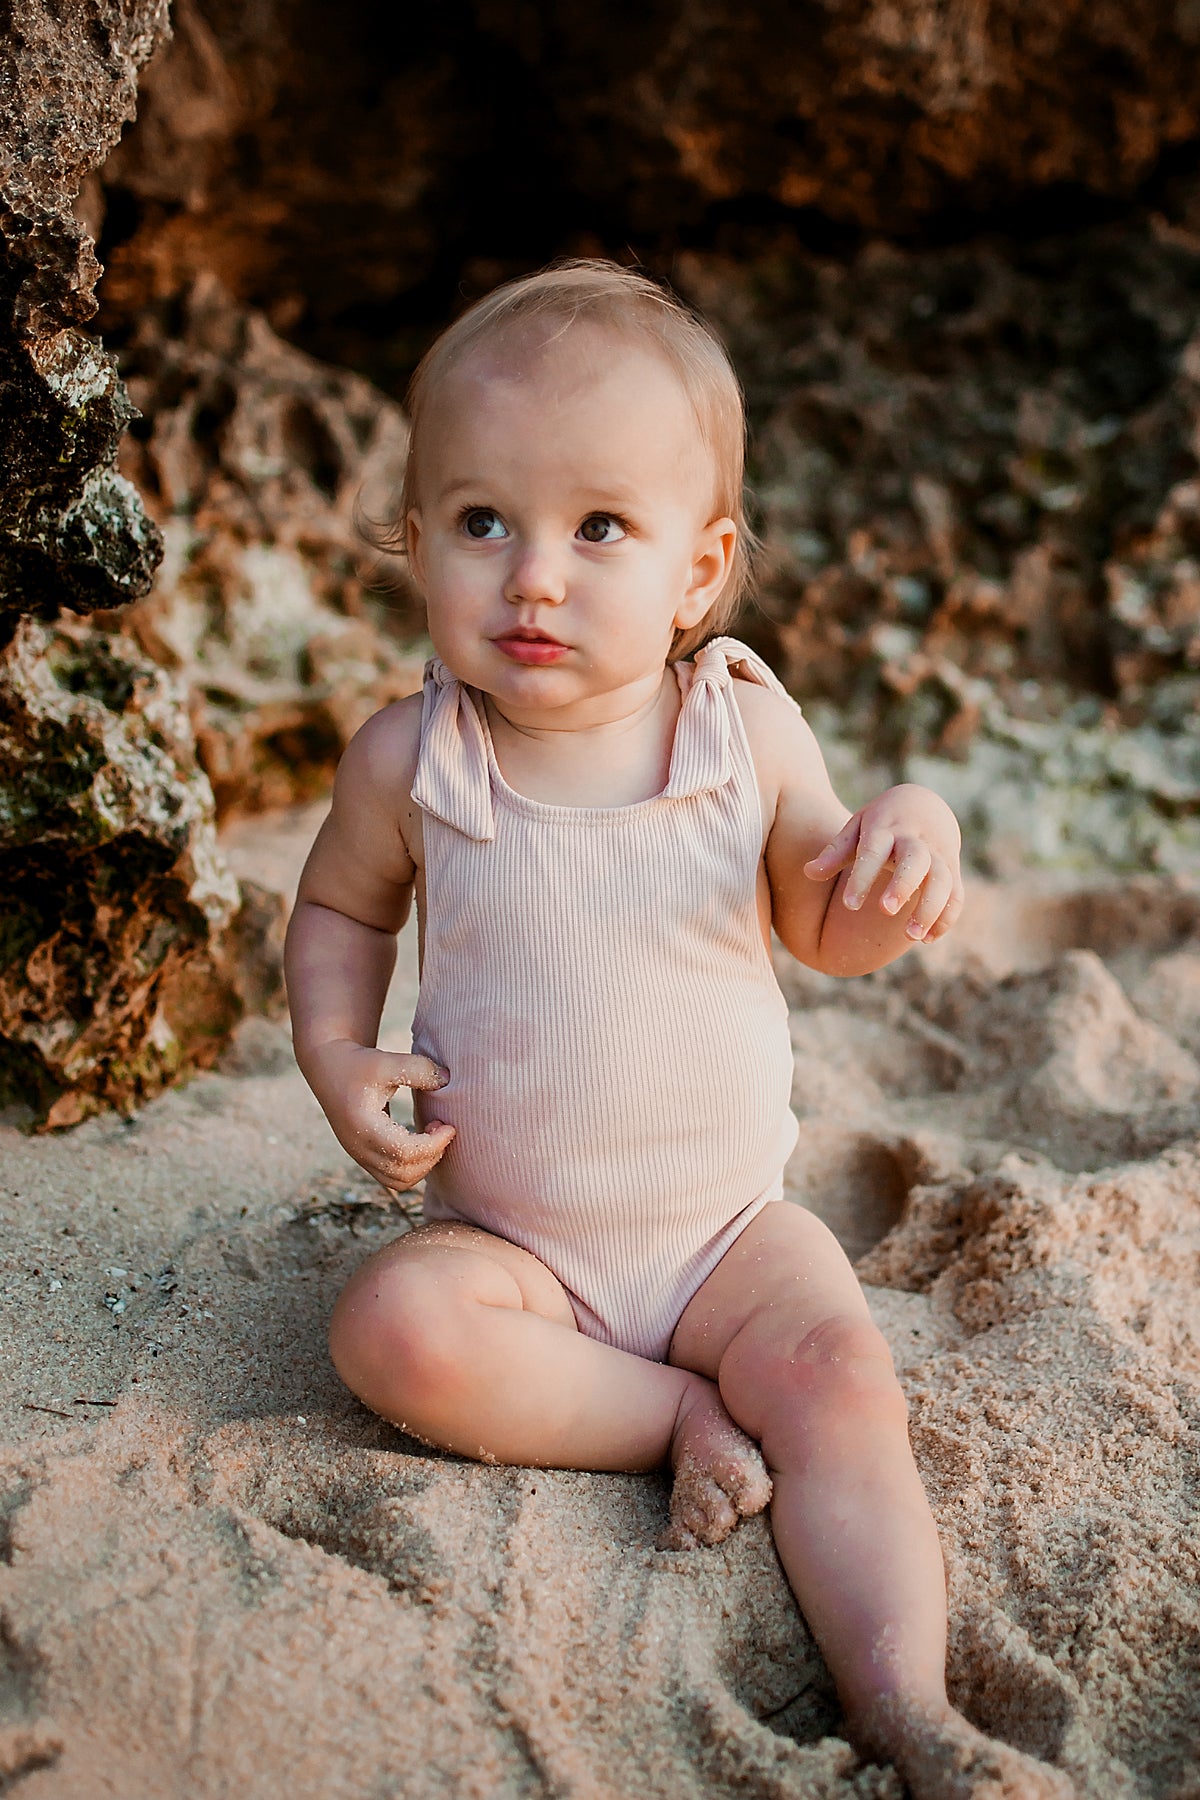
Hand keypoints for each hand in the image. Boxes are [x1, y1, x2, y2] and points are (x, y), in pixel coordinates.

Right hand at [305, 1039, 455, 1189]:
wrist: (329, 1068)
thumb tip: (447, 1080)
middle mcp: (358, 1148)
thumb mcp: (386, 1061)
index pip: (404, 1153)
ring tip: (432, 1134)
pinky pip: (393, 1177)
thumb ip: (417, 1069)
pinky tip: (421, 1139)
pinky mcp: (364, 1156)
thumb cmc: (358, 1063)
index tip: (450, 1126)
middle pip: (403, 1174)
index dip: (433, 1145)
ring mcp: (359, 1156)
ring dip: (423, 1165)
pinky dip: (413, 1166)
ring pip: (399, 1181)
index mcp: (362, 1126)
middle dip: (431, 1156)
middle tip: (443, 1129)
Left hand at [803, 784, 963, 941]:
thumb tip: (809, 872)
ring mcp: (938, 854)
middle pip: (915, 860)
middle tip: (885, 910)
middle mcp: (915, 840)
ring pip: (942, 880)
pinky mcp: (952, 870)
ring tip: (911, 936)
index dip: (863, 877)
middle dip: (903, 885)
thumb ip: (835, 852)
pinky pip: (956, 894)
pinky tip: (927, 939)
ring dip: (930, 908)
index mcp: (886, 828)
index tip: (850, 905)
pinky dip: (946, 917)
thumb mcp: (857, 828)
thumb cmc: (882, 822)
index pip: (874, 851)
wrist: (925, 805)